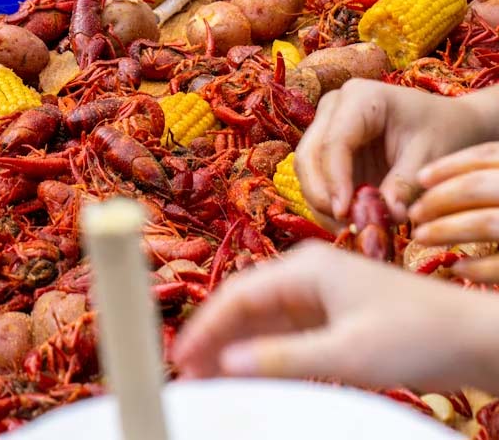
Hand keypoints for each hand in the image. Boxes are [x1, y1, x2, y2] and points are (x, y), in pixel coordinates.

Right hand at [172, 243, 498, 394]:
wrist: (475, 339)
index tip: (178, 358)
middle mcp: (306, 275)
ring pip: (260, 324)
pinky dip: (262, 356)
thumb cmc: (416, 336)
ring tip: (206, 380)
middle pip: (244, 306)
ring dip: (234, 351)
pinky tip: (245, 377)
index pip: (238, 294)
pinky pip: (283, 337)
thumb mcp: (348, 352)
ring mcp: (318, 297)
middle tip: (186, 376)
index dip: (204, 327)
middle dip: (214, 341)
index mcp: (305, 268)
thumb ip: (283, 358)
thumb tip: (223, 365)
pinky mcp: (330, 319)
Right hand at [294, 79, 492, 220]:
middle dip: (321, 195)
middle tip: (345, 227)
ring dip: (321, 203)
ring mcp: (325, 126)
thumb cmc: (441, 131)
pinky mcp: (324, 148)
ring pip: (305, 169)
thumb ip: (405, 184)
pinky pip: (315, 179)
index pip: (334, 142)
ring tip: (349, 229)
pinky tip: (347, 223)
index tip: (345, 214)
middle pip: (309, 155)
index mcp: (361, 98)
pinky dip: (326, 204)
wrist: (445, 124)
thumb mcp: (430, 156)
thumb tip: (387, 215)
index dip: (334, 180)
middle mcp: (333, 108)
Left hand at [411, 143, 498, 281]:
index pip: (490, 154)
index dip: (451, 165)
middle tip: (414, 213)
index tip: (421, 177)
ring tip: (421, 237)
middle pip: (480, 185)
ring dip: (447, 230)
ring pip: (487, 222)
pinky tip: (459, 268)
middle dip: (440, 199)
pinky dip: (479, 268)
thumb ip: (489, 182)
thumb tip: (429, 183)